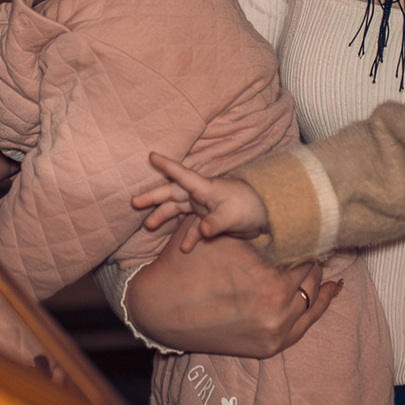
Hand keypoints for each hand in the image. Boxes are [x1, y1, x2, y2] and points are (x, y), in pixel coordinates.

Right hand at [123, 233, 338, 358]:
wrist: (158, 309)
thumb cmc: (186, 264)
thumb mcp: (218, 234)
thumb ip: (253, 225)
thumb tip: (288, 209)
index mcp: (268, 276)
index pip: (302, 250)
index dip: (305, 235)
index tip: (310, 225)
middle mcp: (278, 307)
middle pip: (310, 273)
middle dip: (311, 256)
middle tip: (317, 240)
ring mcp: (276, 331)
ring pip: (311, 299)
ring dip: (317, 279)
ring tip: (323, 261)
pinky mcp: (270, 347)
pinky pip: (305, 325)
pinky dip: (318, 305)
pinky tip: (330, 289)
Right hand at [131, 153, 269, 250]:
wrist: (269, 216)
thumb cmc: (251, 207)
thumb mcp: (232, 215)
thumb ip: (216, 223)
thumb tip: (204, 232)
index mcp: (204, 188)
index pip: (181, 175)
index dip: (166, 166)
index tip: (151, 155)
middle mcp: (201, 195)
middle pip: (172, 194)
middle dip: (153, 197)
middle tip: (135, 202)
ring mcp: (205, 207)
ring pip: (178, 210)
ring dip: (164, 216)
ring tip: (149, 226)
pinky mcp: (211, 220)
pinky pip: (194, 228)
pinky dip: (188, 237)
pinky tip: (184, 249)